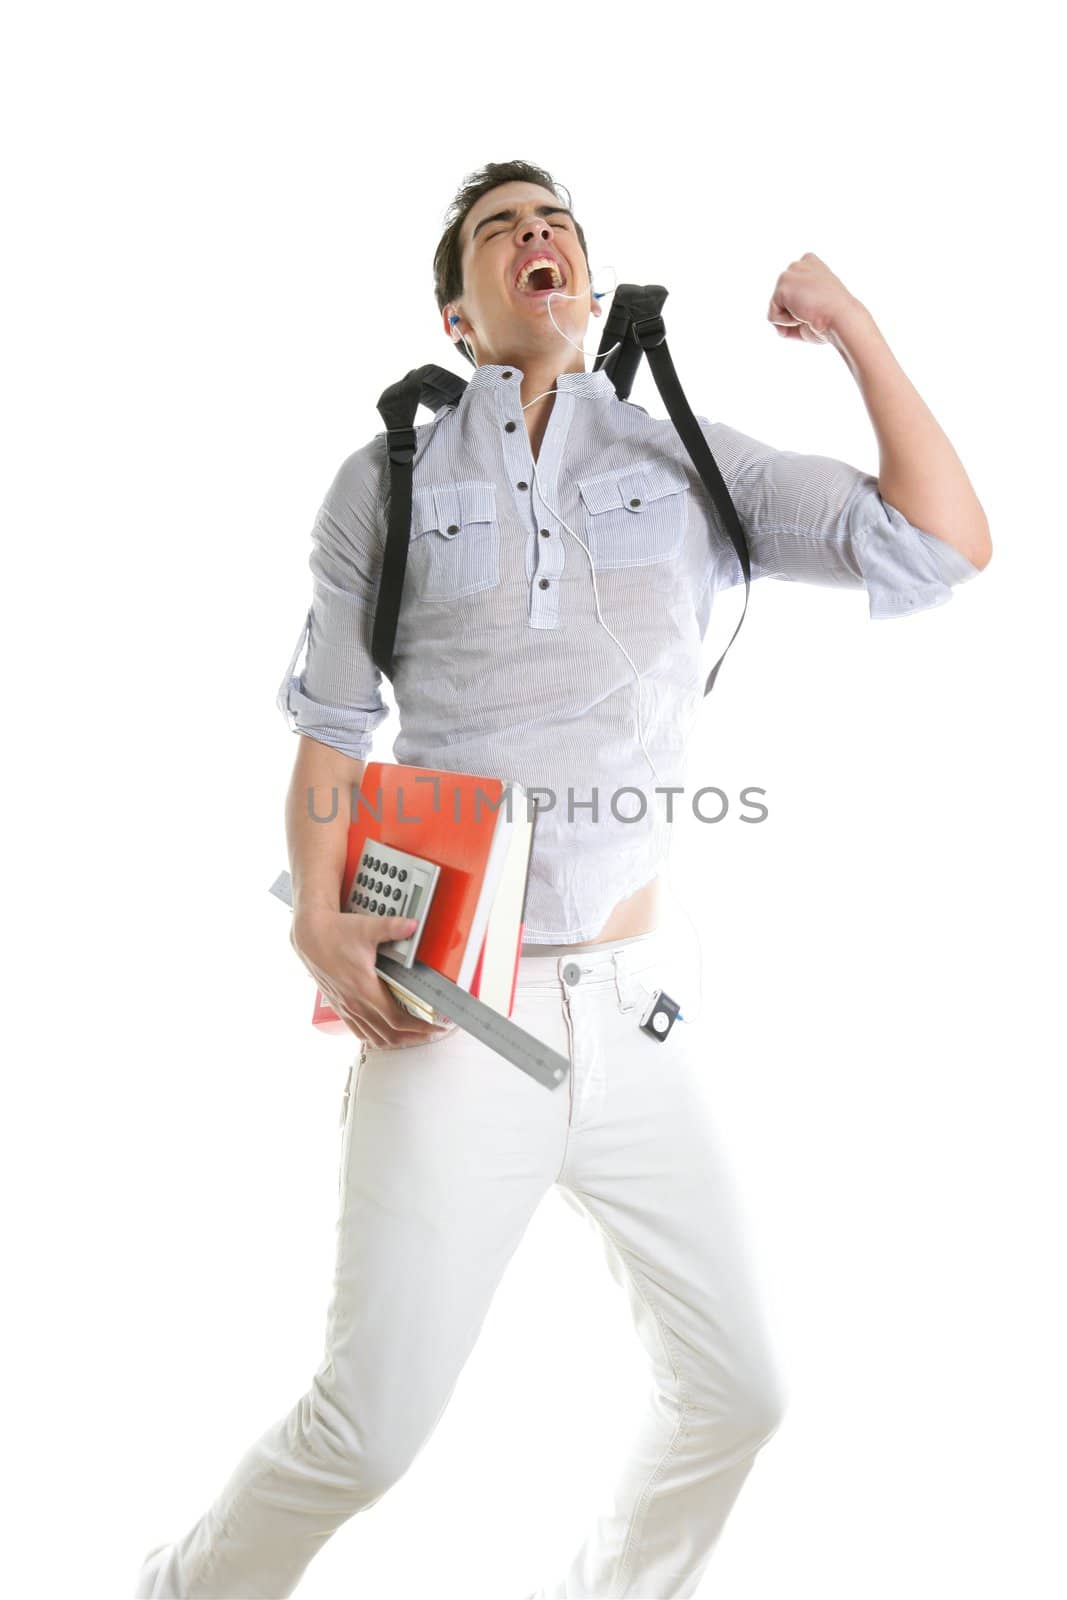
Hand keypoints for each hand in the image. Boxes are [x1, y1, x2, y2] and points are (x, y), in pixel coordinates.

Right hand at [291, 907, 454, 1048]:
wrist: (309, 935)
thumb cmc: (335, 933)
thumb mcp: (367, 928)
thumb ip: (392, 928)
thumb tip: (412, 925)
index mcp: (365, 988)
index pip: (397, 1020)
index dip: (419, 1027)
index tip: (434, 1026)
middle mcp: (355, 1002)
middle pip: (389, 1034)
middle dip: (414, 1037)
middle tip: (431, 1033)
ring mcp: (346, 1006)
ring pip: (373, 1037)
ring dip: (395, 1040)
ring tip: (413, 1036)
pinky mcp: (339, 1005)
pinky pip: (358, 1031)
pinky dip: (374, 1037)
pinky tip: (383, 1034)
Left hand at [767, 252, 862, 344]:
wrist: (841, 318)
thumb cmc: (833, 319)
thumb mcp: (817, 307)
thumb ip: (798, 307)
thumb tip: (777, 325)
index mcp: (811, 264)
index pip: (791, 294)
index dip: (802, 308)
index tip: (820, 306)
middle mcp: (799, 265)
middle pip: (782, 301)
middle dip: (793, 313)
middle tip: (815, 311)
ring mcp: (790, 273)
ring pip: (775, 308)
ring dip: (790, 319)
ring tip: (810, 313)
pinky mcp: (782, 286)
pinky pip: (772, 316)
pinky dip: (786, 323)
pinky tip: (803, 314)